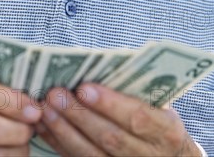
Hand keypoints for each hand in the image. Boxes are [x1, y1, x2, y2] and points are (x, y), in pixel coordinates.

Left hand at [36, 83, 201, 155]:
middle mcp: (150, 156)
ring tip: (46, 109)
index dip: (110, 104)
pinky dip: (60, 145)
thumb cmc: (162, 124)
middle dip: (80, 115)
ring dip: (64, 131)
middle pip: (110, 138)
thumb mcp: (163, 107)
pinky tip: (46, 128)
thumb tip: (105, 66)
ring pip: (91, 155)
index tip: (85, 88)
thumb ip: (140, 92)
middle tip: (56, 95)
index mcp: (167, 131)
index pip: (137, 117)